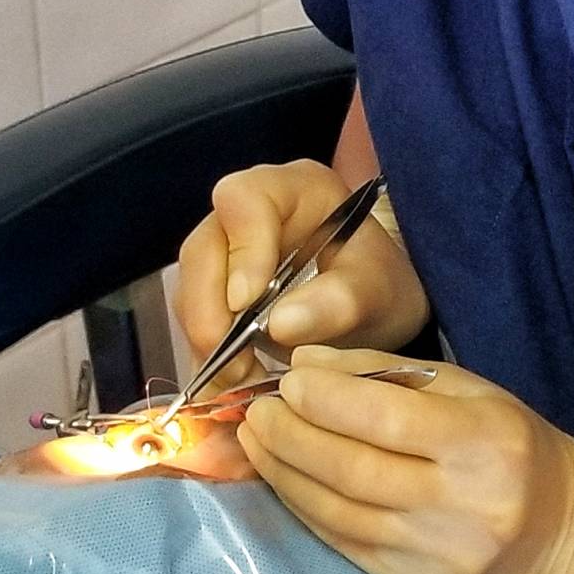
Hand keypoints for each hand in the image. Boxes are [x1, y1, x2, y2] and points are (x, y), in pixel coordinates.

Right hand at [174, 161, 430, 365]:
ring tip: (242, 382)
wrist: (377, 306)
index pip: (244, 200)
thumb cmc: (382, 284)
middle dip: (210, 313)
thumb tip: (280, 325)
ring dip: (208, 341)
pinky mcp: (216, 291)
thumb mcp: (379, 293)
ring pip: (191, 289)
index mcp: (294, 189)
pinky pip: (196, 321)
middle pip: (203, 250)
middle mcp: (248, 213)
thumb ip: (341, 301)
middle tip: (237, 366)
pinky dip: (209, 357)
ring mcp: (226, 252)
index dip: (240, 251)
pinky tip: (232, 385)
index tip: (248, 304)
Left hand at [236, 346, 573, 573]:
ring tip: (256, 441)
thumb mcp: (465, 388)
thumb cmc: (507, 442)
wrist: (559, 527)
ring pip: (338, 513)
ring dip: (285, 474)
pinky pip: (345, 544)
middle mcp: (461, 505)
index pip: (387, 420)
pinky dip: (306, 509)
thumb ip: (384, 372)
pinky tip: (285, 480)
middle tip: (256, 411)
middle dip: (291, 437)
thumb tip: (303, 363)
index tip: (287, 381)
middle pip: (352, 470)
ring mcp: (438, 556)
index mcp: (482, 443)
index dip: (326, 400)